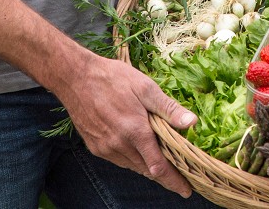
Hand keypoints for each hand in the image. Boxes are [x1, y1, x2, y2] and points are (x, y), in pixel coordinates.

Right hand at [54, 50, 197, 196]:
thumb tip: (192, 123)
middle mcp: (119, 146)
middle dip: (164, 175)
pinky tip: (138, 148)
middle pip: (147, 170)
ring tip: (161, 160)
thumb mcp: (145, 87)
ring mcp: (105, 148)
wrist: (75, 78)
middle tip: (180, 174)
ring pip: (133, 166)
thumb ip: (168, 108)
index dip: (174, 181)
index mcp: (135, 132)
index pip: (158, 167)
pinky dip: (132, 159)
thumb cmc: (113, 78)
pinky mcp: (95, 148)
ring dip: (147, 166)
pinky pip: (119, 160)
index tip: (187, 190)